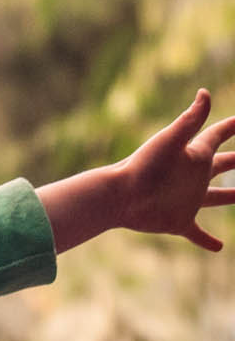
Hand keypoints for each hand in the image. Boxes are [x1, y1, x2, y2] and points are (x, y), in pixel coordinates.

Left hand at [114, 90, 234, 250]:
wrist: (118, 197)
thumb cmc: (142, 167)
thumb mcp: (170, 141)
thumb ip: (190, 120)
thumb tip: (205, 93)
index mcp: (194, 155)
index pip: (216, 136)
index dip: (230, 127)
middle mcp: (193, 176)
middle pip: (222, 165)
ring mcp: (187, 199)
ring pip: (216, 198)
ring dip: (230, 196)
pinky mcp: (178, 221)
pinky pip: (197, 233)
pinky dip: (207, 240)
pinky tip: (219, 247)